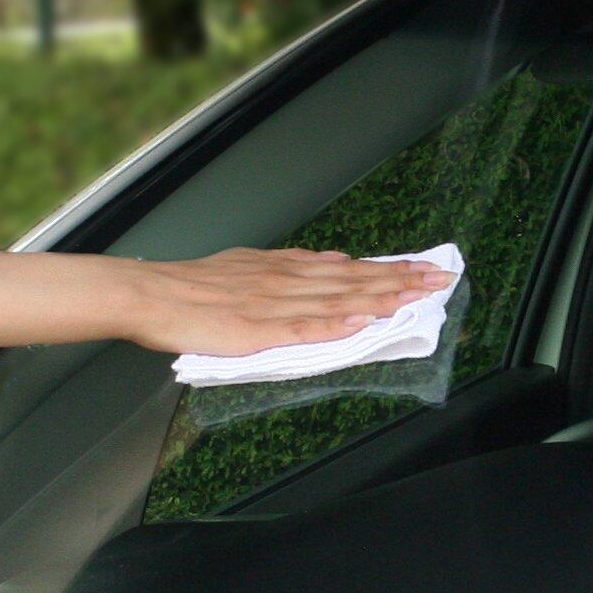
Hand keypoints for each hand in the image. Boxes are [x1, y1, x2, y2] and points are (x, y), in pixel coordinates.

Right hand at [121, 247, 455, 356]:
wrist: (150, 295)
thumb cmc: (191, 290)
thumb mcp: (247, 267)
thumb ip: (291, 268)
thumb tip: (334, 261)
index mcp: (284, 269)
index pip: (348, 268)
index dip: (389, 269)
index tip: (423, 268)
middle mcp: (287, 281)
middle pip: (354, 279)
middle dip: (401, 279)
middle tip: (441, 279)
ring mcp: (275, 305)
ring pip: (339, 299)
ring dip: (382, 297)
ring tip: (419, 295)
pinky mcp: (258, 330)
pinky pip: (305, 328)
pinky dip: (337, 323)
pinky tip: (365, 320)